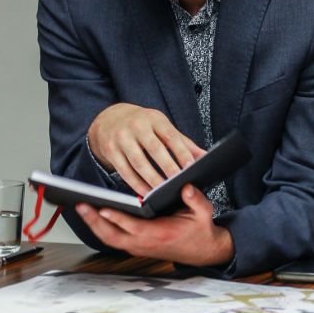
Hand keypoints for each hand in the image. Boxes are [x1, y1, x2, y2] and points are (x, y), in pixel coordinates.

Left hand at [76, 184, 234, 267]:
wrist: (201, 251)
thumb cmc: (199, 230)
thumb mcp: (204, 212)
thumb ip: (196, 200)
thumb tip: (186, 187)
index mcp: (160, 234)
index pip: (134, 228)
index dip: (117, 219)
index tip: (103, 208)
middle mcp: (144, 243)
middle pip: (112, 235)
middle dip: (94, 221)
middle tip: (81, 205)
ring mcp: (137, 246)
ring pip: (108, 238)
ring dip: (93, 224)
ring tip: (80, 206)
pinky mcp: (134, 245)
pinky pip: (112, 237)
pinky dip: (99, 227)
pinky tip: (91, 213)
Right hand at [88, 104, 203, 194]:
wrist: (109, 119)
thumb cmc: (143, 125)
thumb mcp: (162, 127)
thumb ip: (183, 142)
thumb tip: (205, 157)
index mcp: (154, 119)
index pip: (170, 136)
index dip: (181, 151)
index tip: (190, 167)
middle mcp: (137, 126)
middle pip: (154, 149)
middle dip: (167, 167)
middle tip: (178, 183)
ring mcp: (122, 138)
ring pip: (139, 162)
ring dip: (152, 179)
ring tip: (163, 192)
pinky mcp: (111, 151)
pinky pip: (125, 171)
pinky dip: (136, 184)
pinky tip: (146, 193)